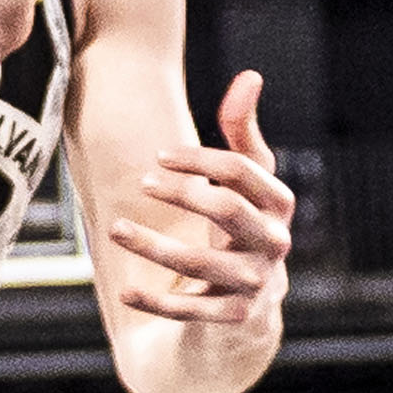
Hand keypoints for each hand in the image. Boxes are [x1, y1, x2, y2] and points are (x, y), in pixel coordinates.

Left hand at [109, 70, 292, 327]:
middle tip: (140, 184)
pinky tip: (124, 290)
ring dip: (153, 245)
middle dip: (181, 193)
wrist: (252, 305)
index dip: (198, 158)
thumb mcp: (249, 182)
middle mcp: (275, 242)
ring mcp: (256, 282)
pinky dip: (156, 301)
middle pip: (227, 209)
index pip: (241, 170)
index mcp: (279, 203)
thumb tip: (250, 75)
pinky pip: (191, 310)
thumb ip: (244, 132)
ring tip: (113, 229)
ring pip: (201, 261)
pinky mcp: (234, 317)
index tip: (158, 156)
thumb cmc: (241, 225)